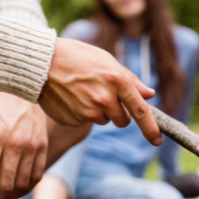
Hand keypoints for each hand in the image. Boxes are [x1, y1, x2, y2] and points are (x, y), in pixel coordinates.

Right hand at [39, 38, 161, 145]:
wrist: (40, 62)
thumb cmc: (77, 57)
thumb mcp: (107, 60)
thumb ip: (131, 79)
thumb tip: (150, 95)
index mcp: (117, 81)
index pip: (140, 111)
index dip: (151, 128)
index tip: (157, 141)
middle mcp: (105, 99)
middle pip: (122, 121)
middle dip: (118, 112)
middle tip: (102, 94)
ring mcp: (88, 112)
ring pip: (104, 121)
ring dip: (99, 111)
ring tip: (82, 92)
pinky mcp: (74, 121)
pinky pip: (86, 122)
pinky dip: (82, 113)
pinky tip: (71, 98)